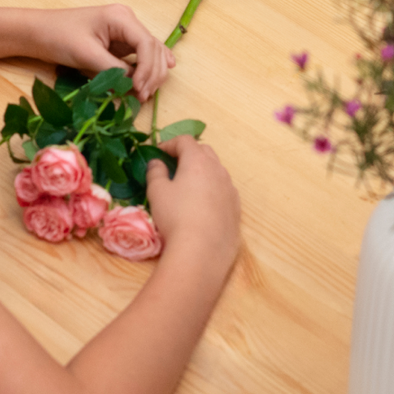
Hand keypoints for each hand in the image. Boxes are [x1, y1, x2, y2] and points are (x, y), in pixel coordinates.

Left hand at [24, 4, 174, 100]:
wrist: (38, 32)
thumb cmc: (59, 37)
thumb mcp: (87, 55)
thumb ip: (113, 70)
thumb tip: (134, 86)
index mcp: (121, 17)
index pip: (148, 44)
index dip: (148, 69)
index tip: (139, 89)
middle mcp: (127, 21)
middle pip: (153, 48)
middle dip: (152, 73)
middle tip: (143, 96)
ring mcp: (124, 32)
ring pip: (150, 52)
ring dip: (151, 73)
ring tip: (144, 93)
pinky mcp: (118, 43)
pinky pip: (140, 55)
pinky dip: (149, 66)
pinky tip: (164, 69)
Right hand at [145, 135, 239, 268]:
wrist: (202, 252)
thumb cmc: (175, 216)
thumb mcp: (157, 192)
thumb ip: (156, 172)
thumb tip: (157, 163)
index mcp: (198, 161)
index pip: (185, 141)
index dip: (170, 143)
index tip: (158, 152)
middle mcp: (218, 170)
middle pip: (204, 152)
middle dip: (188, 154)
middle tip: (174, 165)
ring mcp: (230, 190)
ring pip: (216, 171)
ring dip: (202, 172)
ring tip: (188, 186)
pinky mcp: (236, 209)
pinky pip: (224, 191)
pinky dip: (212, 190)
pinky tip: (202, 206)